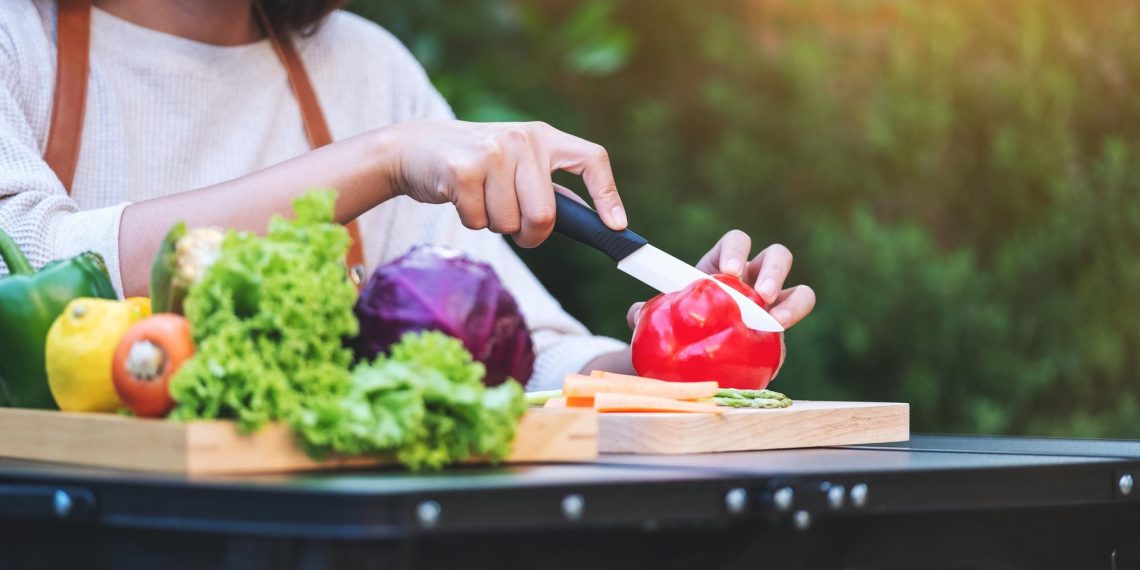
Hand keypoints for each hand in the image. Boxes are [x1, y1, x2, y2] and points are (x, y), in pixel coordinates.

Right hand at [382, 120, 626, 246]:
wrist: (412, 149)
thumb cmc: (473, 166)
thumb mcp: (515, 165)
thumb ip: (547, 189)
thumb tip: (597, 224)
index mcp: (543, 137)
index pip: (590, 159)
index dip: (608, 195)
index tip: (617, 227)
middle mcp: (522, 139)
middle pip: (545, 215)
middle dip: (531, 235)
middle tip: (516, 228)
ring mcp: (492, 152)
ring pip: (511, 223)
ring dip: (495, 225)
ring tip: (480, 200)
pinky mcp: (463, 169)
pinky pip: (480, 222)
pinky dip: (471, 222)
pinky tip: (460, 198)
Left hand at [627, 230, 815, 329]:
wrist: (695, 353)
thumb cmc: (680, 325)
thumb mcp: (663, 316)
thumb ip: (647, 313)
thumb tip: (634, 314)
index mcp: (722, 265)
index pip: (736, 242)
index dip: (736, 251)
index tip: (728, 271)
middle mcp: (753, 275)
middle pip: (775, 255)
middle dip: (771, 270)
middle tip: (759, 293)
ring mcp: (773, 299)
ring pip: (797, 283)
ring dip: (790, 297)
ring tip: (774, 318)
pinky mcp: (782, 321)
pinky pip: (799, 308)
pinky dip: (793, 315)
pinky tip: (778, 332)